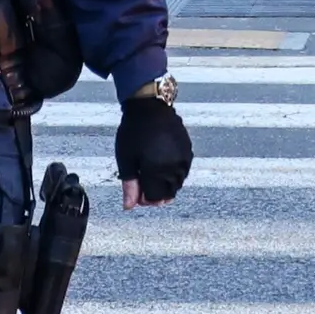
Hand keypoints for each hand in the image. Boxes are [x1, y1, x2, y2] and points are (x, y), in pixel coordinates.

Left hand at [114, 92, 192, 210]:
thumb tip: (129, 207)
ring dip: (166, 183)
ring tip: (152, 171)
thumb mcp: (126, 159)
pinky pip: (183, 170)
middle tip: (143, 181)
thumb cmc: (133, 132)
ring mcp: (184, 158)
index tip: (136, 191)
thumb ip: (130, 185)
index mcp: (157, 170)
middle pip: (168, 193)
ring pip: (177, 183)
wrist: (150, 106)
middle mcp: (174, 167)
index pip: (155, 198)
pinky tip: (162, 163)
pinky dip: (174, 172)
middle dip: (155, 192)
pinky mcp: (188, 150)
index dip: (144, 199)